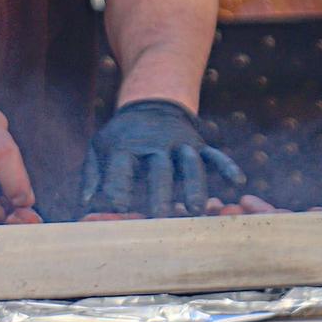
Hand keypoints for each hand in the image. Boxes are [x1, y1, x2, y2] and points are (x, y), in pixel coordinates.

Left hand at [80, 99, 245, 217]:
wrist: (150, 105)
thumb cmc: (121, 138)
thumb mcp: (100, 150)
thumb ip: (91, 179)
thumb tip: (83, 209)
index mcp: (125, 147)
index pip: (121, 167)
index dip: (119, 187)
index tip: (119, 208)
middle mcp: (154, 145)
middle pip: (159, 170)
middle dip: (161, 193)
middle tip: (161, 217)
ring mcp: (180, 144)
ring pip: (190, 163)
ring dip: (195, 185)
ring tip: (198, 209)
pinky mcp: (199, 145)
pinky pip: (215, 155)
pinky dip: (226, 166)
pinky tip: (238, 181)